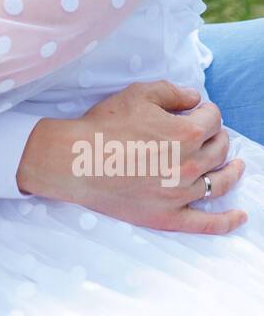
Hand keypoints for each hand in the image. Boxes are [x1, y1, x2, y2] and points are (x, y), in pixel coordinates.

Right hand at [17, 81, 246, 233]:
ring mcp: (181, 194)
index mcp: (187, 133)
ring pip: (219, 182)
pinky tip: (239, 217)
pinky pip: (206, 223)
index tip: (198, 111)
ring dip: (231, 170)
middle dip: (217, 136)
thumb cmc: (104, 125)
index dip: (207, 111)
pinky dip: (227, 221)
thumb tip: (195, 99)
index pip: (213, 119)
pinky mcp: (168, 216)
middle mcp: (190, 164)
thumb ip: (172, 92)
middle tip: (208, 133)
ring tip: (236, 166)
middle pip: (219, 148)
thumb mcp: (138, 94)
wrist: (75, 160)